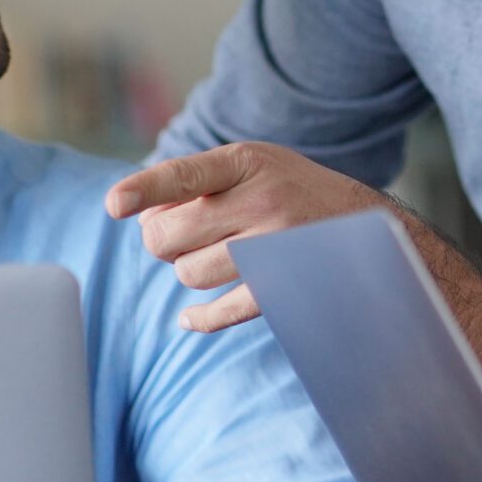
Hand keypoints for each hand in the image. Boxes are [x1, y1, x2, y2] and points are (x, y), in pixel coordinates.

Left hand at [105, 143, 387, 330]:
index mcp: (246, 162)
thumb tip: (140, 218)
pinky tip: (189, 318)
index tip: (114, 204)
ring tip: (217, 254)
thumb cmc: (292, 190)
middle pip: (170, 234)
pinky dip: (199, 318)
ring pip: (188, 274)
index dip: (145, 189)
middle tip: (181, 234)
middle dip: (162, 239)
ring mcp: (274, 247)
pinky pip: (220, 311)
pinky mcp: (282, 287)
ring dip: (189, 269)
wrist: (368, 226)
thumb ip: (197, 182)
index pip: (184, 175)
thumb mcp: (252, 165)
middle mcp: (261, 201)